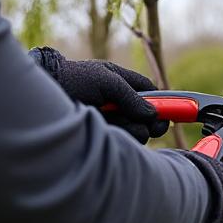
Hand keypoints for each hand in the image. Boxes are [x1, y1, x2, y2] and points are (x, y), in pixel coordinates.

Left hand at [30, 47, 169, 143]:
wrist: (42, 97)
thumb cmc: (72, 80)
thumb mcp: (105, 81)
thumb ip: (131, 95)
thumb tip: (151, 113)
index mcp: (121, 82)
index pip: (151, 93)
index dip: (165, 102)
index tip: (180, 111)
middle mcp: (118, 103)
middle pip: (149, 118)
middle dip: (152, 122)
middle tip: (153, 125)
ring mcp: (110, 121)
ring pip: (137, 132)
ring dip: (131, 128)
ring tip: (111, 120)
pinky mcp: (101, 137)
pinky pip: (122, 142)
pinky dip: (118, 137)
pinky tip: (104, 129)